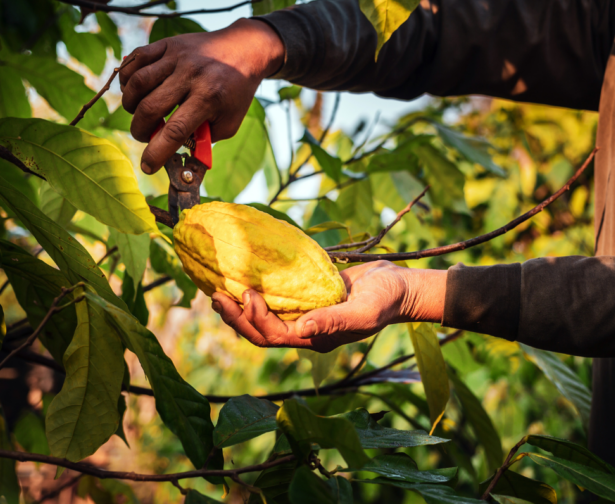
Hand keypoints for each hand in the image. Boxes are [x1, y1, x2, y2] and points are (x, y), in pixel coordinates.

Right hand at [119, 18, 284, 173]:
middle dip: (140, 131)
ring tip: (139, 113)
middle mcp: (190, 75)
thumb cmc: (235, 93)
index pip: (175, 131)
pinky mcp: (167, 44)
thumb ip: (203, 140)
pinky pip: (136, 59)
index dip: (156, 152)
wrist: (245, 49)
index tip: (147, 166)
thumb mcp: (229, 123)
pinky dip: (127, 78)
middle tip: (145, 136)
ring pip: (138, 83)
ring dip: (130, 105)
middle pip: (150, 108)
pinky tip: (134, 90)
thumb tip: (174, 154)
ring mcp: (177, 57)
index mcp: (209, 98)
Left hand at [212, 261, 445, 351]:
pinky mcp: (307, 297)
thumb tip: (301, 330)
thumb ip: (333, 322)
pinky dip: (258, 290)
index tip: (246, 293)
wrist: (399, 286)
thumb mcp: (363, 313)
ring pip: (264, 317)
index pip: (273, 336)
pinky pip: (276, 298)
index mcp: (314, 340)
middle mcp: (305, 331)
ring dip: (240, 307)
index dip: (254, 319)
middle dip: (235, 317)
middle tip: (215, 296)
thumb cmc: (385, 301)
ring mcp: (305, 315)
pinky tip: (245, 275)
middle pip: (260, 332)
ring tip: (219, 289)